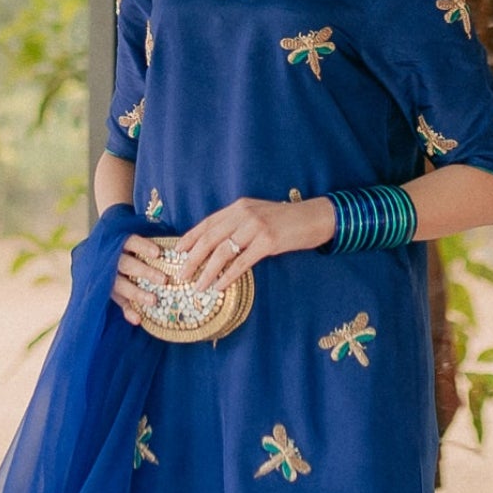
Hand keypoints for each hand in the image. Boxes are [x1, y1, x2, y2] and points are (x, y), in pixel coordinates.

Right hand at [111, 232, 172, 324]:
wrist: (101, 262)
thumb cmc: (129, 251)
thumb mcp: (135, 245)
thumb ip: (151, 247)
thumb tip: (181, 247)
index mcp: (121, 245)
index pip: (131, 242)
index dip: (143, 247)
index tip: (157, 253)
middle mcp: (113, 261)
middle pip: (127, 265)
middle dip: (144, 272)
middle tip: (163, 279)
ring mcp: (110, 279)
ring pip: (121, 285)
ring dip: (137, 293)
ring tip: (153, 301)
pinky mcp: (111, 294)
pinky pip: (119, 303)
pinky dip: (128, 312)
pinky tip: (138, 320)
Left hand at [177, 196, 334, 290]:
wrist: (315, 217)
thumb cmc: (286, 220)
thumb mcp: (258, 215)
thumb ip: (238, 224)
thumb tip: (216, 245)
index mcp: (239, 207)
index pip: (207, 223)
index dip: (190, 237)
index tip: (177, 251)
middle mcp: (244, 214)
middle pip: (210, 238)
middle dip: (192, 258)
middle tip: (181, 274)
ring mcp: (256, 227)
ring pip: (223, 252)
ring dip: (207, 271)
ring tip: (197, 285)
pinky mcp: (269, 242)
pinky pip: (242, 262)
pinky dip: (228, 276)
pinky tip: (219, 286)